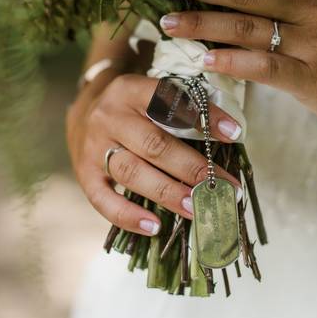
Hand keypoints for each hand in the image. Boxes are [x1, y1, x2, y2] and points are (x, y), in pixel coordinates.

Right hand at [66, 73, 243, 235]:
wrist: (83, 115)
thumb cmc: (133, 109)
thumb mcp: (152, 95)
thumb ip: (182, 108)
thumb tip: (229, 134)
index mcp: (130, 90)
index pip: (169, 101)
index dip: (202, 117)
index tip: (233, 134)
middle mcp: (110, 116)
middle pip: (153, 144)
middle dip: (192, 168)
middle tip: (223, 187)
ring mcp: (94, 146)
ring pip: (132, 172)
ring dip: (167, 193)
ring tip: (196, 208)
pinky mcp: (84, 173)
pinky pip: (103, 199)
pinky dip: (129, 216)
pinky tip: (155, 227)